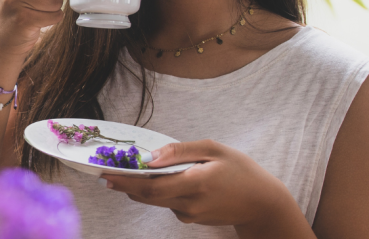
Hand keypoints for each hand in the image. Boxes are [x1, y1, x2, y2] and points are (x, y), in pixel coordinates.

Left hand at [100, 140, 312, 236]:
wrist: (262, 203)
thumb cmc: (241, 170)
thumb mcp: (214, 149)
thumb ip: (180, 151)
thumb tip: (150, 156)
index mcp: (195, 183)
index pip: (151, 186)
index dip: (126, 182)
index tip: (105, 175)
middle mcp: (189, 204)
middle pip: (148, 196)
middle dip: (125, 186)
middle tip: (105, 175)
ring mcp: (190, 215)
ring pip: (157, 201)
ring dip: (141, 188)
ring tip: (125, 174)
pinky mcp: (192, 219)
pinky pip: (169, 203)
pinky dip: (162, 191)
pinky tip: (167, 179)